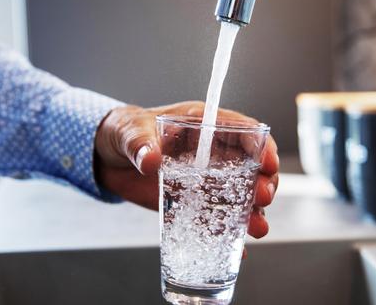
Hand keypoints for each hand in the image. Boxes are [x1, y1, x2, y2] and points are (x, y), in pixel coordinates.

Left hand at [94, 101, 278, 238]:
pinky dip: (227, 233)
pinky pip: (215, 218)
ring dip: (252, 212)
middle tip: (263, 198)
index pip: (242, 131)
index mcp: (202, 126)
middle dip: (262, 182)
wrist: (106, 158)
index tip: (268, 163)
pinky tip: (237, 250)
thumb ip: (139, 144)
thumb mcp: (129, 132)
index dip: (261, 145)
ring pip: (239, 195)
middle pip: (250, 166)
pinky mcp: (192, 202)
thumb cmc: (123, 132)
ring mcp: (204, 180)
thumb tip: (150, 160)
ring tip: (257, 228)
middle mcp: (211, 153)